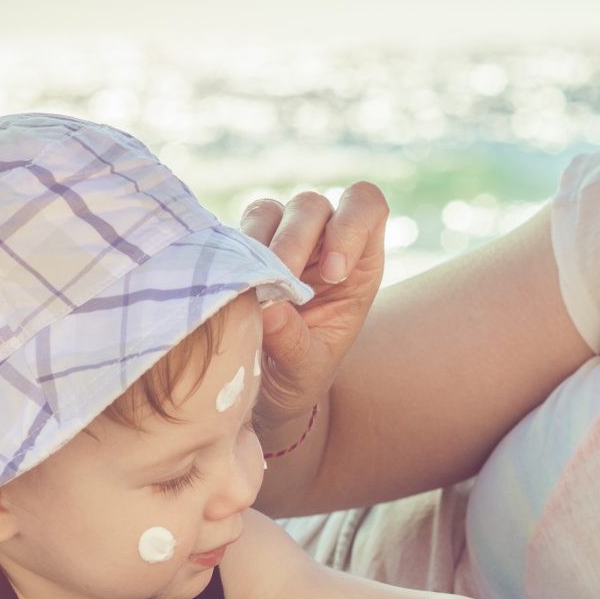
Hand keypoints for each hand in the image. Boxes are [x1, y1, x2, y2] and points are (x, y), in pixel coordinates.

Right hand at [239, 183, 388, 431]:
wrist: (264, 391)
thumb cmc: (299, 377)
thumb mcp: (306, 370)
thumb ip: (293, 342)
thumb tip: (268, 307)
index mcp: (357, 265)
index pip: (367, 208)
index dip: (351, 226)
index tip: (332, 274)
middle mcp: (322, 243)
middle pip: (313, 206)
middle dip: (295, 241)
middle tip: (279, 284)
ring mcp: (282, 241)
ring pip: (272, 211)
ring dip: (259, 244)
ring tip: (252, 287)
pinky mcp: (245, 247)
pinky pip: (235, 230)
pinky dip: (234, 249)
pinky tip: (232, 281)